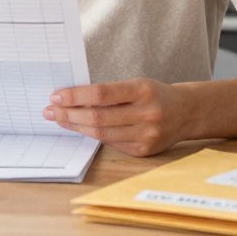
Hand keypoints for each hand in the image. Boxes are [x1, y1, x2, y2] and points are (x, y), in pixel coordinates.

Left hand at [43, 78, 190, 156]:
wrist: (186, 112)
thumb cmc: (155, 94)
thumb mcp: (136, 84)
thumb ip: (109, 92)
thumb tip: (71, 99)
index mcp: (143, 90)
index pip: (101, 94)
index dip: (75, 96)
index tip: (56, 95)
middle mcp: (147, 114)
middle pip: (98, 117)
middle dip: (69, 114)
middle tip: (50, 110)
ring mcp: (146, 135)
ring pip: (102, 134)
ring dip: (76, 126)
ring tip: (59, 119)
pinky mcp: (144, 151)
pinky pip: (111, 144)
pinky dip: (93, 135)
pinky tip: (80, 128)